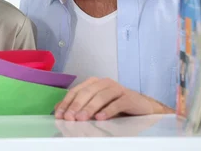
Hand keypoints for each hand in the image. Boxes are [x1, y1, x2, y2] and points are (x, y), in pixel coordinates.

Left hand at [54, 77, 173, 120]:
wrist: (141, 106)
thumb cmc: (115, 105)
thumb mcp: (96, 105)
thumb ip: (79, 106)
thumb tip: (59, 110)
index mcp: (94, 83)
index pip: (76, 91)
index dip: (66, 102)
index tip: (60, 115)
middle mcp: (104, 83)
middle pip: (87, 92)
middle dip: (76, 106)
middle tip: (69, 118)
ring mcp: (117, 88)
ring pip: (100, 97)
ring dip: (89, 108)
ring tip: (81, 118)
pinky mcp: (128, 97)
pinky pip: (117, 103)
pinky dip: (108, 110)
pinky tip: (100, 118)